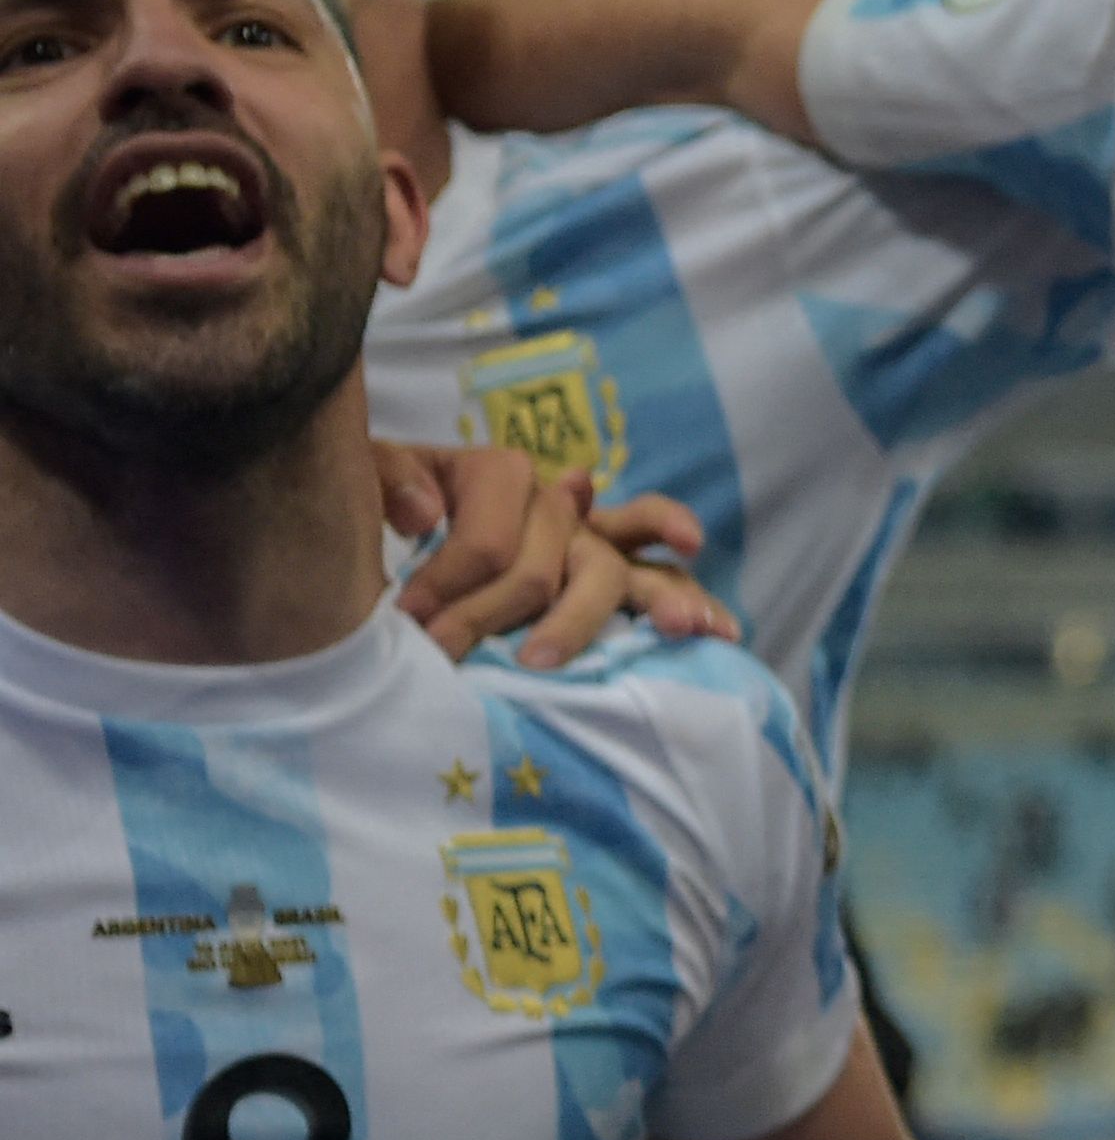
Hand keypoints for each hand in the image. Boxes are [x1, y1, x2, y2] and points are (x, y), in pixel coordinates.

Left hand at [378, 446, 734, 662]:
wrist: (382, 516)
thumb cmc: (380, 504)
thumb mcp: (369, 475)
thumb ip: (391, 477)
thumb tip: (428, 511)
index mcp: (499, 479)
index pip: (496, 535)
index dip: (455, 580)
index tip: (413, 622)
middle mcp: (554, 508)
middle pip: (569, 561)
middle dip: (552, 617)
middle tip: (526, 664)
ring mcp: (587, 541)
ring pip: (628, 569)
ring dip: (663, 595)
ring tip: (685, 626)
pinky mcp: (605, 574)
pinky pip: (658, 579)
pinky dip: (691, 599)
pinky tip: (719, 631)